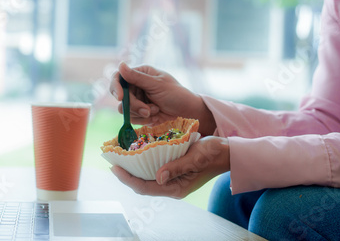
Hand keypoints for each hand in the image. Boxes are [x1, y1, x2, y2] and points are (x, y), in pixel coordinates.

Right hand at [110, 62, 215, 134]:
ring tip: (156, 111)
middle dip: (134, 106)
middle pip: (121, 97)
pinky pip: (132, 118)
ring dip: (141, 113)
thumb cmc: (176, 94)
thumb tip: (120, 65)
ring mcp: (137, 100)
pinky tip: (156, 116)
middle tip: (148, 110)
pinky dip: (144, 119)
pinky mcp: (139, 113)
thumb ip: (137, 77)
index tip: (121, 98)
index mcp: (140, 74)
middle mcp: (136, 86)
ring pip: (125, 110)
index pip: (119, 77)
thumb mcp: (157, 84)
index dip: (115, 87)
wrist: (188, 112)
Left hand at [111, 136, 229, 197]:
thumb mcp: (196, 158)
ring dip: (133, 168)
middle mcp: (172, 186)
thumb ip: (177, 167)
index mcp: (176, 188)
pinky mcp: (173, 170)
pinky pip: (153, 169)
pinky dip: (143, 162)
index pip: (145, 187)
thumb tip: (158, 177)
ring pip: (146, 177)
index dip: (128, 179)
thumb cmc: (214, 154)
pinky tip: (136, 152)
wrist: (227, 151)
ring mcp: (172, 178)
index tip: (115, 167)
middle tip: (112, 160)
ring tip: (119, 156)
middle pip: (142, 184)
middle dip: (126, 174)